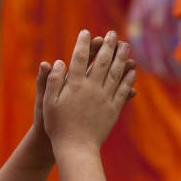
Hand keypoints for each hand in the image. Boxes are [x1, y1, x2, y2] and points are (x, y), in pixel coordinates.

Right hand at [43, 30, 136, 153]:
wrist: (75, 148)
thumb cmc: (58, 126)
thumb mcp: (47, 103)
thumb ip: (52, 81)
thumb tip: (58, 62)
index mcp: (74, 85)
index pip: (79, 58)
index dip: (83, 43)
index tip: (86, 32)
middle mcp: (91, 88)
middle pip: (102, 61)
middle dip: (108, 45)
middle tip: (113, 33)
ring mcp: (104, 98)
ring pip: (115, 73)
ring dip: (122, 57)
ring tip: (126, 46)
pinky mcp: (113, 110)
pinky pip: (123, 91)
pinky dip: (128, 79)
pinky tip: (132, 71)